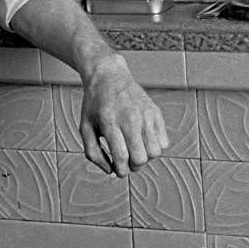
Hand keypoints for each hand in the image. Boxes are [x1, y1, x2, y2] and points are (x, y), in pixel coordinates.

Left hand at [78, 54, 167, 177]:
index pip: (121, 157)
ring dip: (145, 158)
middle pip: (141, 158)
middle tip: (126, 160)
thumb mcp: (84, 126)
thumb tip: (110, 172)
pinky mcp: (156, 112)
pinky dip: (155, 147)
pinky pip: (164, 142)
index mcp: (110, 122)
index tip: (118, 170)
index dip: (120, 170)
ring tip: (135, 149)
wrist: (108, 75)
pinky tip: (143, 140)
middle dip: (133, 166)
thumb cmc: (95, 104)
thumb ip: (92, 152)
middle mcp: (130, 118)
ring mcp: (145, 115)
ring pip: (155, 152)